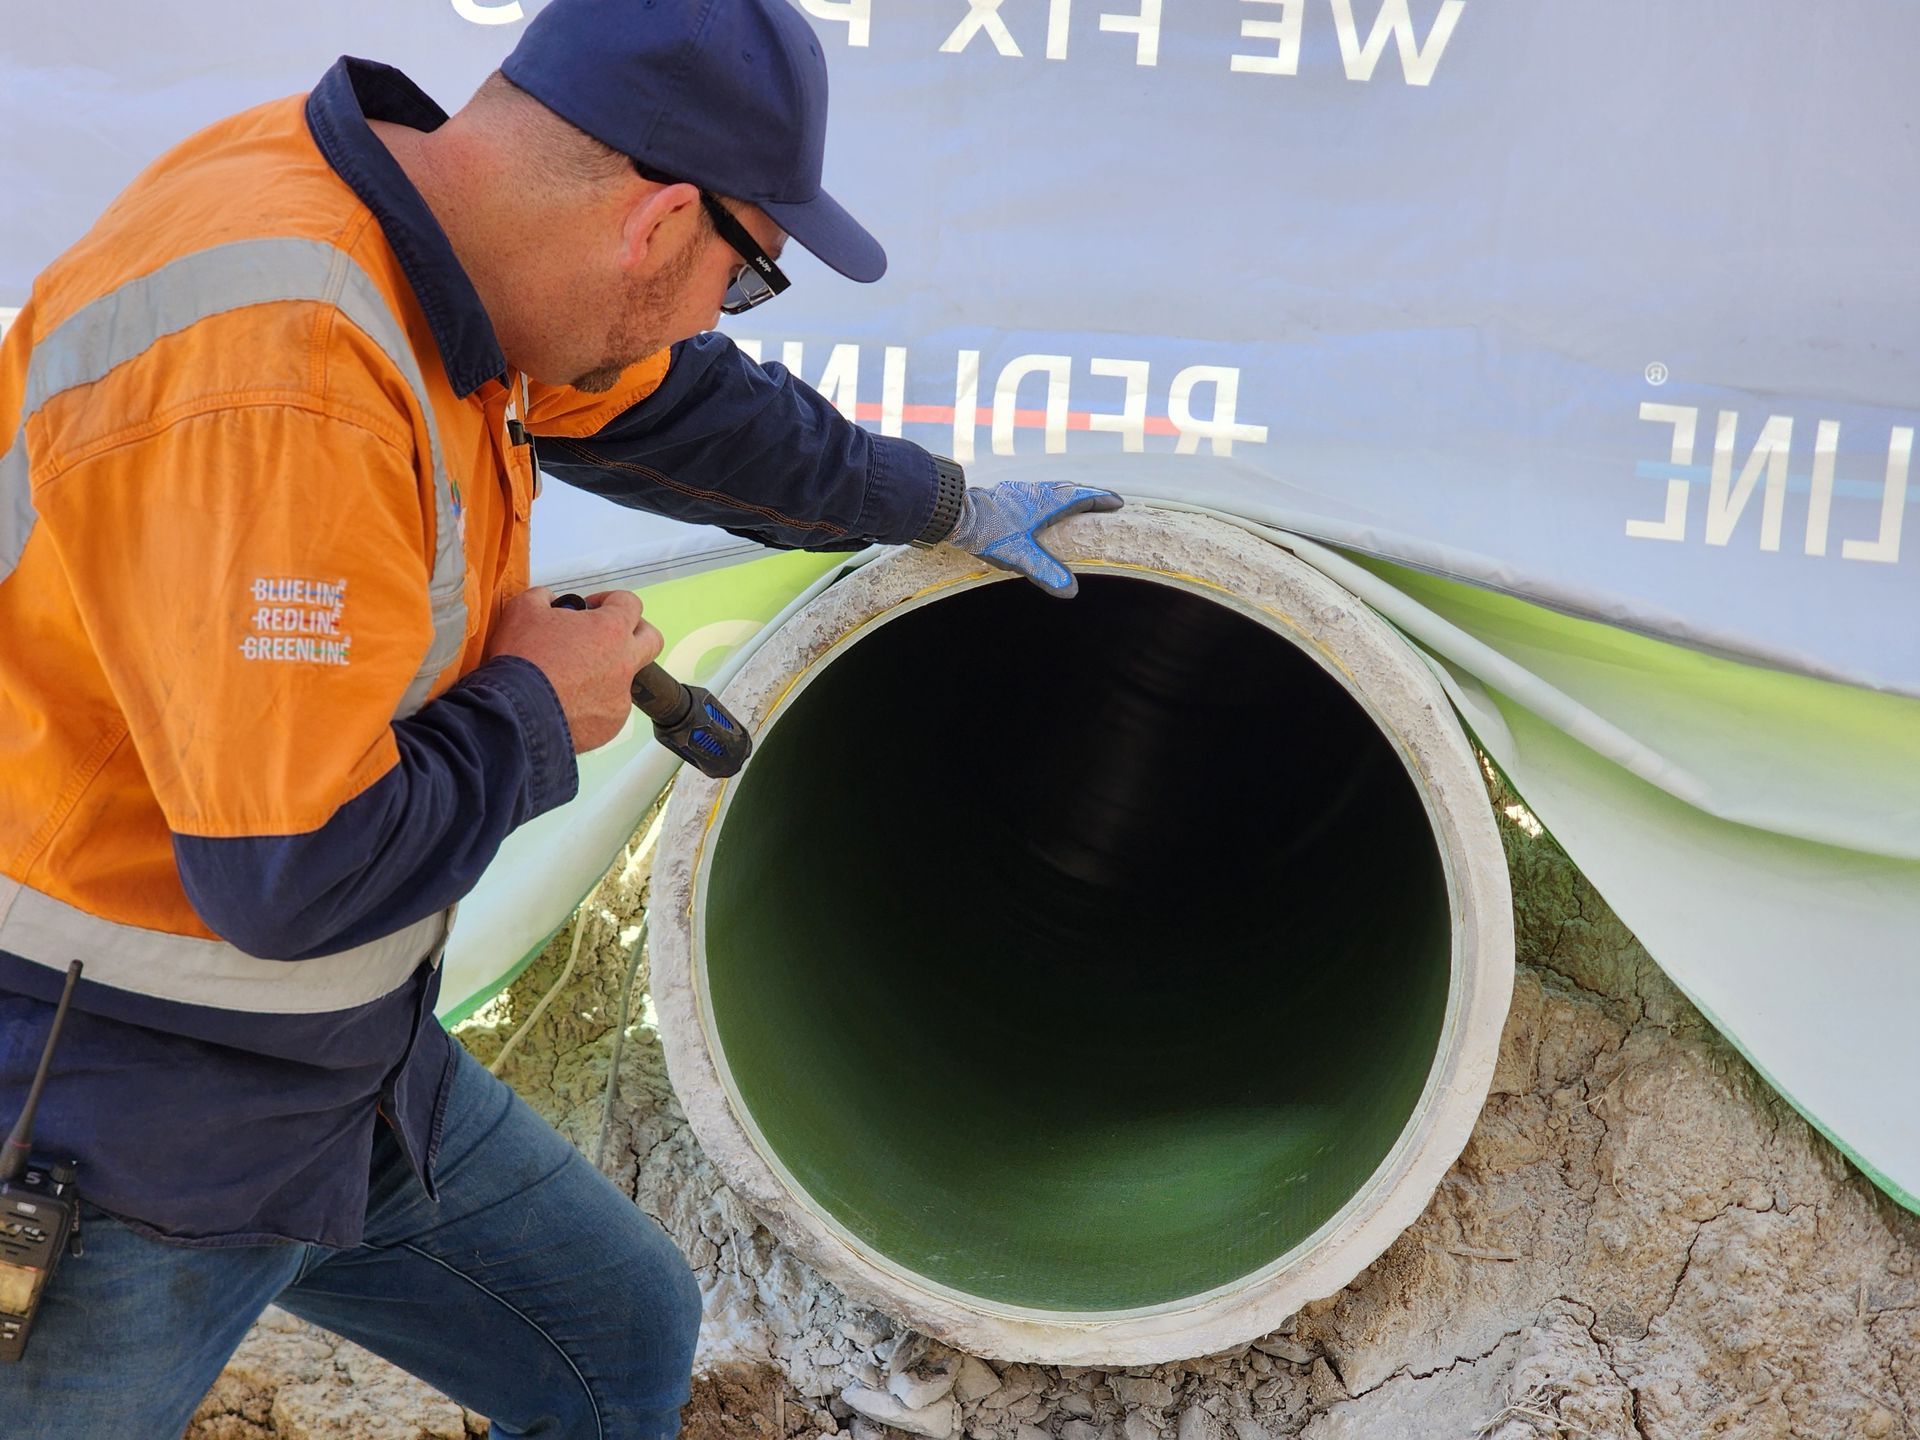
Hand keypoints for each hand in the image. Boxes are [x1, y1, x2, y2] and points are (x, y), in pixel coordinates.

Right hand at [487, 586, 662, 752]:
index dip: (610, 600)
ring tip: (572, 677)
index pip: (630, 603)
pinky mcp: (610, 726)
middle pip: (651, 640)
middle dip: (634, 632)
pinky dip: (592, 704)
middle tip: (606, 636)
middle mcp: (625, 663)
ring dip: (606, 672)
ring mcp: (620, 697)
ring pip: (625, 679)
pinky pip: (608, 710)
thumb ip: (544, 597)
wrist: (515, 713)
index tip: (591, 607)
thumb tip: (550, 601)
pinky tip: (566, 702)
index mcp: (611, 630)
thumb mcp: (523, 609)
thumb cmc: (522, 659)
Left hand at [943, 481, 1123, 597]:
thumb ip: (1046, 571)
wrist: (954, 513)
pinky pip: (1032, 493)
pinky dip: (1044, 499)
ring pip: (1049, 489)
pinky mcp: (1001, 494)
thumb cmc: (988, 532)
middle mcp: (1034, 492)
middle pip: (1067, 489)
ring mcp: (1017, 491)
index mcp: (1044, 502)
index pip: (1080, 497)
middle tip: (1099, 502)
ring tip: (1071, 505)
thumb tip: (1071, 591)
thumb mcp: (1020, 556)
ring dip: (1064, 495)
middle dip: (1086, 496)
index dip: (1100, 499)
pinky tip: (1034, 510)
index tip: (1117, 502)